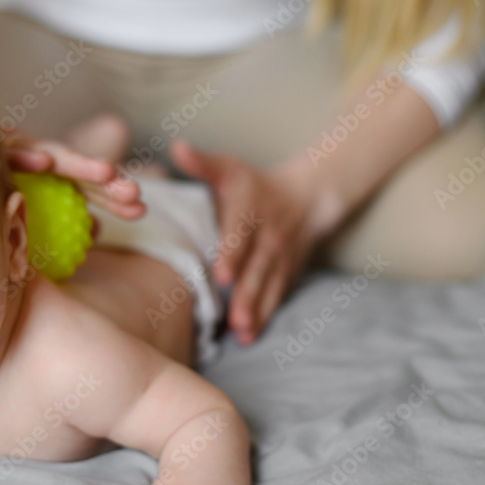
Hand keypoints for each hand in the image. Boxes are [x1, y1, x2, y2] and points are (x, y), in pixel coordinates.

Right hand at [3, 129, 145, 220]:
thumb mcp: (33, 226)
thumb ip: (64, 225)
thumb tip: (98, 232)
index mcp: (53, 178)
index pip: (90, 186)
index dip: (114, 196)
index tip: (141, 209)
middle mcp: (38, 160)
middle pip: (79, 168)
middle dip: (108, 179)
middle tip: (135, 193)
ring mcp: (17, 150)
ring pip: (53, 155)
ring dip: (79, 164)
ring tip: (106, 171)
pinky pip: (9, 153)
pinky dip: (25, 158)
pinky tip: (43, 164)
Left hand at [171, 138, 337, 344]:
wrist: (308, 198)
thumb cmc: (255, 185)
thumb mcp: (231, 169)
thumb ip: (202, 163)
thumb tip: (177, 147)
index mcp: (250, 209)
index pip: (241, 233)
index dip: (233, 254)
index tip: (222, 275)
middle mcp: (269, 236)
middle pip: (257, 268)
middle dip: (246, 294)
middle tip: (234, 318)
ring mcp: (280, 258)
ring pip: (269, 287)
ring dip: (257, 311)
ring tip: (243, 334)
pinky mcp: (286, 274)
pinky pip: (276, 297)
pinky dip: (265, 317)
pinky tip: (250, 338)